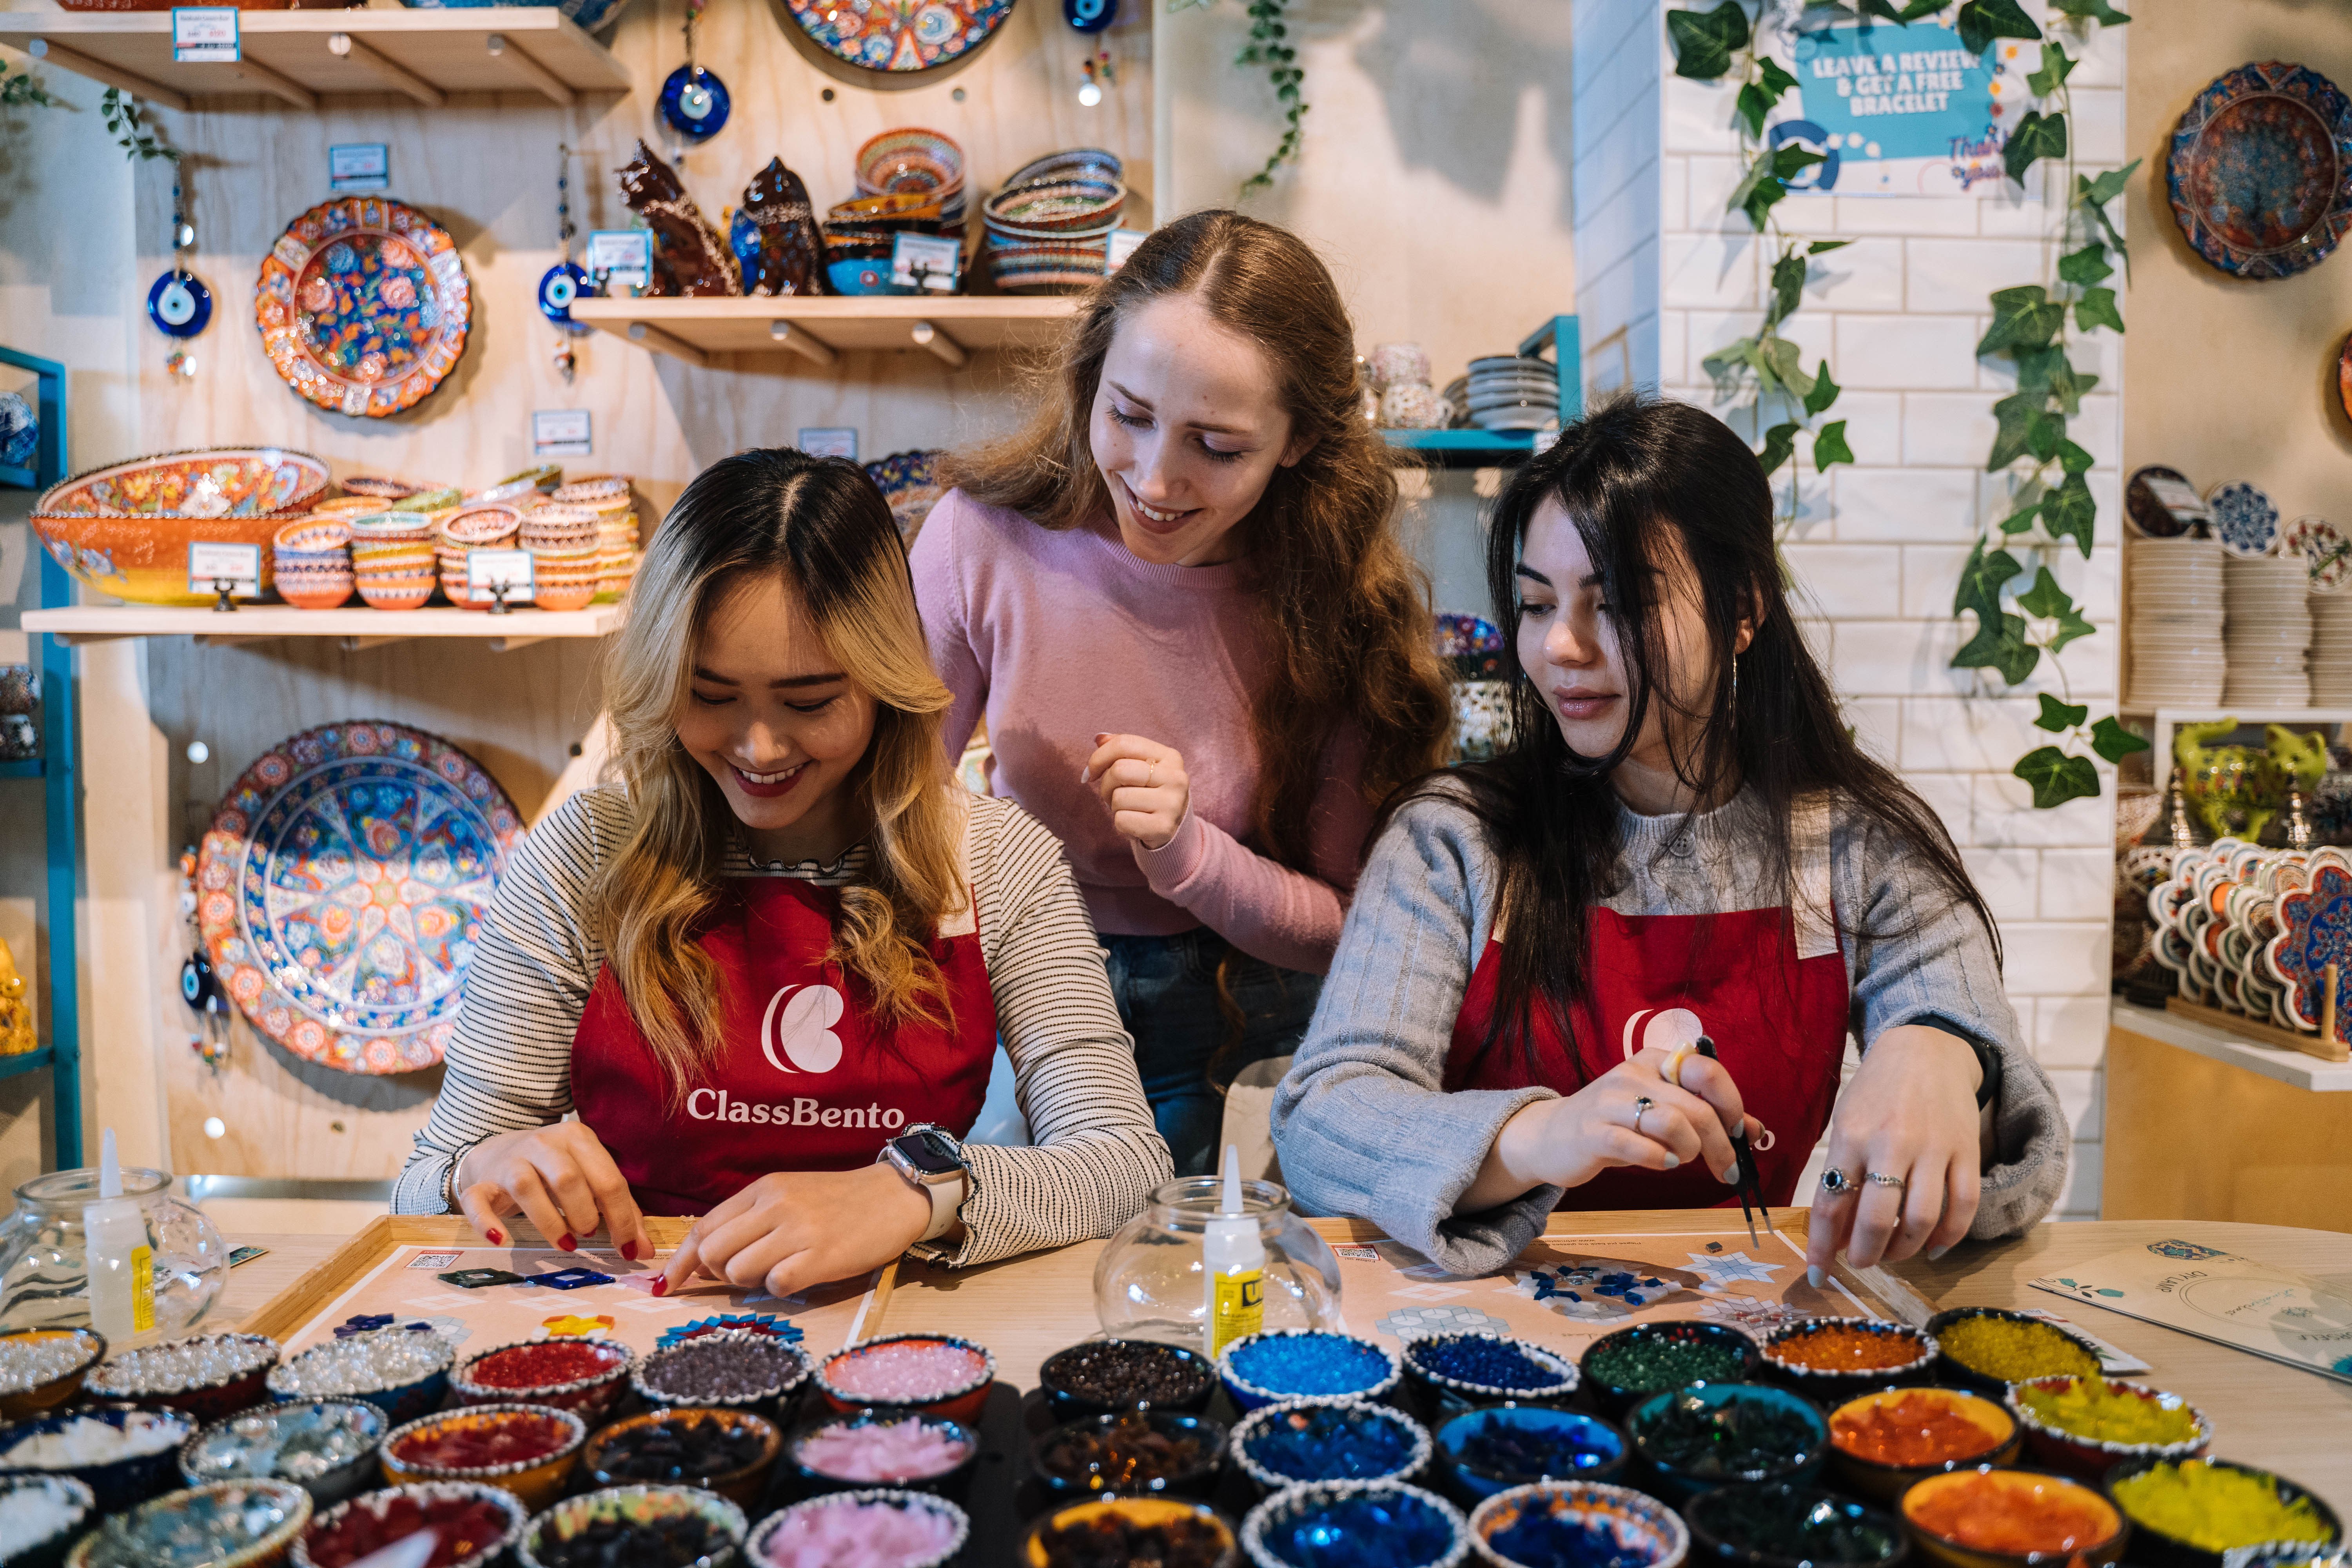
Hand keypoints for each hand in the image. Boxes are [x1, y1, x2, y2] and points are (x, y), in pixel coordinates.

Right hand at [456, 1122, 650, 1262]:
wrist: (498, 1153)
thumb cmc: (555, 1171)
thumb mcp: (590, 1180)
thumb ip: (620, 1211)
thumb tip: (643, 1250)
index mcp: (579, 1138)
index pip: (608, 1179)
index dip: (623, 1218)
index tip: (630, 1249)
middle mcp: (545, 1143)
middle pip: (569, 1179)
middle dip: (585, 1214)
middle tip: (588, 1235)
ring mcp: (511, 1161)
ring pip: (527, 1187)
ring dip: (550, 1222)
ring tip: (566, 1243)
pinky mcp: (482, 1182)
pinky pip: (478, 1200)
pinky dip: (487, 1222)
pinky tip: (502, 1239)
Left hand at [657, 1164, 932, 1298]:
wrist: (895, 1197)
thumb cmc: (840, 1202)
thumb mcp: (790, 1195)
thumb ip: (750, 1220)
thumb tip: (705, 1259)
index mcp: (763, 1189)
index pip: (703, 1227)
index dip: (681, 1261)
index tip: (667, 1284)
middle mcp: (775, 1206)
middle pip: (713, 1252)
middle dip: (718, 1273)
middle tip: (746, 1273)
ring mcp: (798, 1231)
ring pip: (738, 1271)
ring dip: (752, 1281)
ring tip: (780, 1270)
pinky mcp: (820, 1257)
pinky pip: (775, 1286)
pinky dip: (781, 1289)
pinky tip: (801, 1275)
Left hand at [1081, 734, 1188, 851]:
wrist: (1172, 827)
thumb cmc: (1150, 793)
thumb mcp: (1142, 767)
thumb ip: (1121, 750)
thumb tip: (1099, 738)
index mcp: (1170, 757)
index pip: (1125, 744)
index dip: (1099, 757)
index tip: (1093, 772)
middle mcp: (1176, 777)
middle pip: (1119, 770)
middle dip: (1106, 784)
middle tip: (1113, 794)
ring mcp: (1172, 803)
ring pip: (1119, 797)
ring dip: (1114, 806)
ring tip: (1128, 808)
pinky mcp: (1163, 827)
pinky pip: (1122, 820)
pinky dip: (1120, 824)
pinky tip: (1134, 823)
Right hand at [1465, 1046, 1763, 1210]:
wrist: (1552, 1137)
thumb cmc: (1616, 1124)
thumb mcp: (1662, 1111)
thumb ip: (1707, 1115)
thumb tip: (1755, 1129)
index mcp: (1654, 1060)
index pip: (1706, 1071)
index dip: (1732, 1103)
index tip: (1737, 1132)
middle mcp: (1633, 1073)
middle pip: (1697, 1107)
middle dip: (1721, 1145)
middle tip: (1726, 1170)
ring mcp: (1611, 1101)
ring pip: (1673, 1123)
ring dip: (1688, 1151)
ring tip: (1679, 1159)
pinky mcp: (1594, 1132)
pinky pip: (1642, 1148)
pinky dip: (1660, 1160)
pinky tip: (1660, 1162)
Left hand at [1803, 1024, 1982, 1281]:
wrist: (1926, 1051)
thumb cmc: (1875, 1092)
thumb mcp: (1844, 1124)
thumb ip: (1841, 1174)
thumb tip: (1837, 1233)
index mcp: (1851, 1136)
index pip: (1831, 1203)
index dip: (1823, 1246)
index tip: (1818, 1274)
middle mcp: (1892, 1143)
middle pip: (1878, 1219)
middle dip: (1866, 1253)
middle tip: (1861, 1262)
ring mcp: (1934, 1148)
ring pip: (1922, 1220)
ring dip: (1905, 1249)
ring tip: (1893, 1252)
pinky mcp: (1966, 1151)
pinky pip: (1963, 1207)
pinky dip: (1949, 1237)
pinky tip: (1935, 1247)